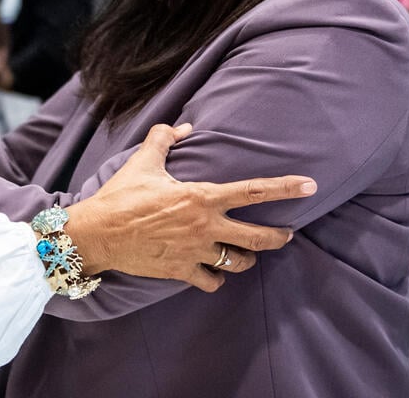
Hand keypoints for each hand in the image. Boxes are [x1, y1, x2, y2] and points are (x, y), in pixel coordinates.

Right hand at [65, 123, 315, 292]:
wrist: (98, 233)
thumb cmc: (122, 195)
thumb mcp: (143, 160)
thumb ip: (164, 138)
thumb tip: (184, 127)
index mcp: (201, 197)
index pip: (253, 191)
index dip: (285, 188)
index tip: (310, 185)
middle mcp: (205, 226)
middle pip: (258, 238)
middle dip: (278, 237)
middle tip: (286, 234)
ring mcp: (195, 252)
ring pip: (238, 262)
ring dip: (246, 259)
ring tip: (247, 255)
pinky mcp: (181, 271)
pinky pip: (211, 282)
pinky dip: (215, 279)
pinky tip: (214, 274)